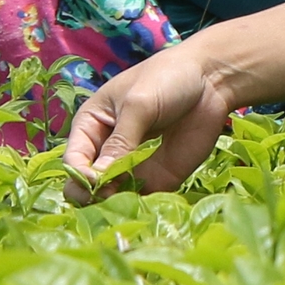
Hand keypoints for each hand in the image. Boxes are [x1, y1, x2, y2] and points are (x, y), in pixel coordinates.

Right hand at [62, 40, 238, 197]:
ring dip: (115, 203)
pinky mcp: (158, 177)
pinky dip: (141, 205)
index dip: (80, 173)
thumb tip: (98, 177)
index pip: (74, 158)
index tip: (95, 180)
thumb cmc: (165, 79)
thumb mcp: (138, 106)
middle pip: (87, 182)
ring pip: (112, 195)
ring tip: (128, 201)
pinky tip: (147, 203)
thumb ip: (120, 142)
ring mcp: (132, 166)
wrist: (210, 80)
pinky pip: (142, 198)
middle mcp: (106, 149)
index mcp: (91, 125)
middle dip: (92, 193)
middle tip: (109, 195)